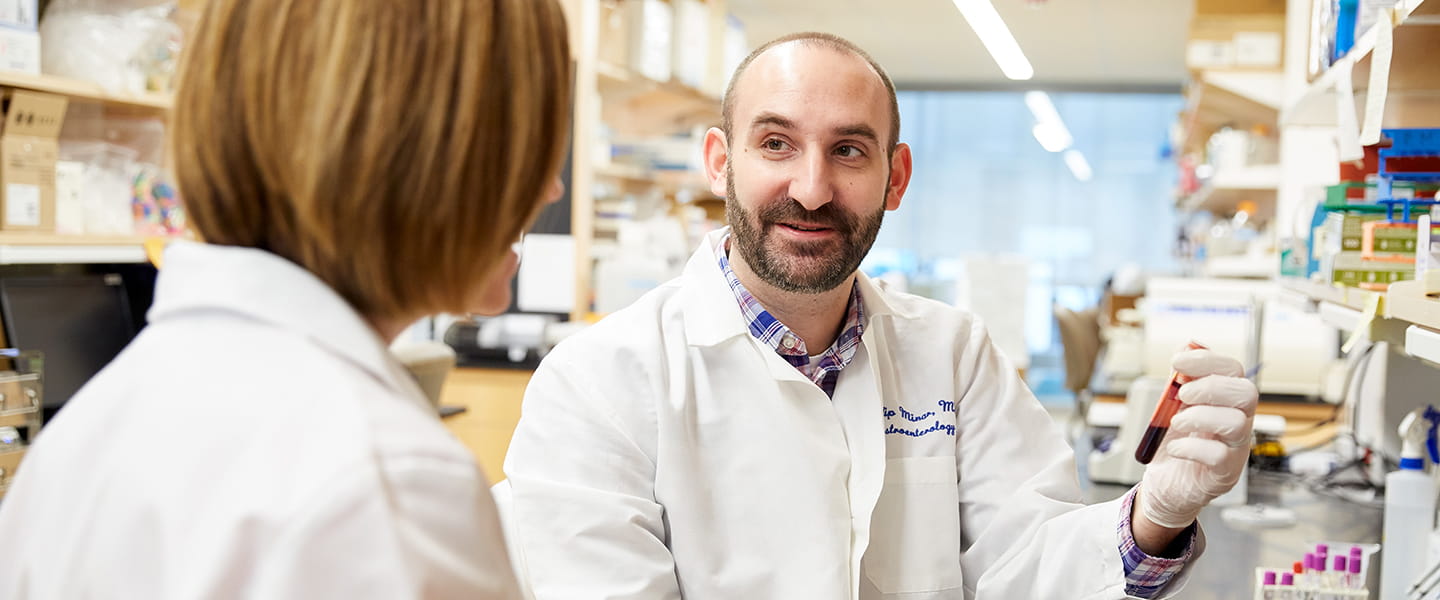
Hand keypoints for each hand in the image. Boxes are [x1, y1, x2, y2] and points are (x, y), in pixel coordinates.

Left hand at [1138, 348, 1257, 528]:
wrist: (1166, 485)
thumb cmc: (1174, 444)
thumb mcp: (1174, 407)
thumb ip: (1182, 381)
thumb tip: (1186, 347)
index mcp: (1227, 401)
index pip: (1234, 370)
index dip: (1208, 360)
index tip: (1177, 362)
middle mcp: (1238, 422)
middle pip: (1247, 393)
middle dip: (1210, 387)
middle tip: (1182, 396)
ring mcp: (1236, 449)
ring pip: (1237, 423)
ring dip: (1199, 417)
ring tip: (1176, 424)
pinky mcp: (1225, 474)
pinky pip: (1219, 455)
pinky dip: (1191, 447)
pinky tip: (1175, 448)